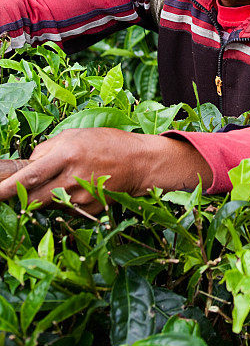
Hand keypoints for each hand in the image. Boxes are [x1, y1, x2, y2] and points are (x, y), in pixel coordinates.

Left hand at [0, 128, 212, 214]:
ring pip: (48, 204)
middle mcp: (72, 178)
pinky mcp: (88, 211)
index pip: (29, 176)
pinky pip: (66, 208)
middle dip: (20, 198)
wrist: (140, 162)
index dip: (6, 188)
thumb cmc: (108, 143)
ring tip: (65, 179)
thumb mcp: (76, 134)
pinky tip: (81, 186)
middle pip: (32, 199)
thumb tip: (29, 164)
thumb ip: (48, 149)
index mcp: (67, 154)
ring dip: (46, 195)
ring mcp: (80, 198)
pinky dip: (65, 199)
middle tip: (17, 191)